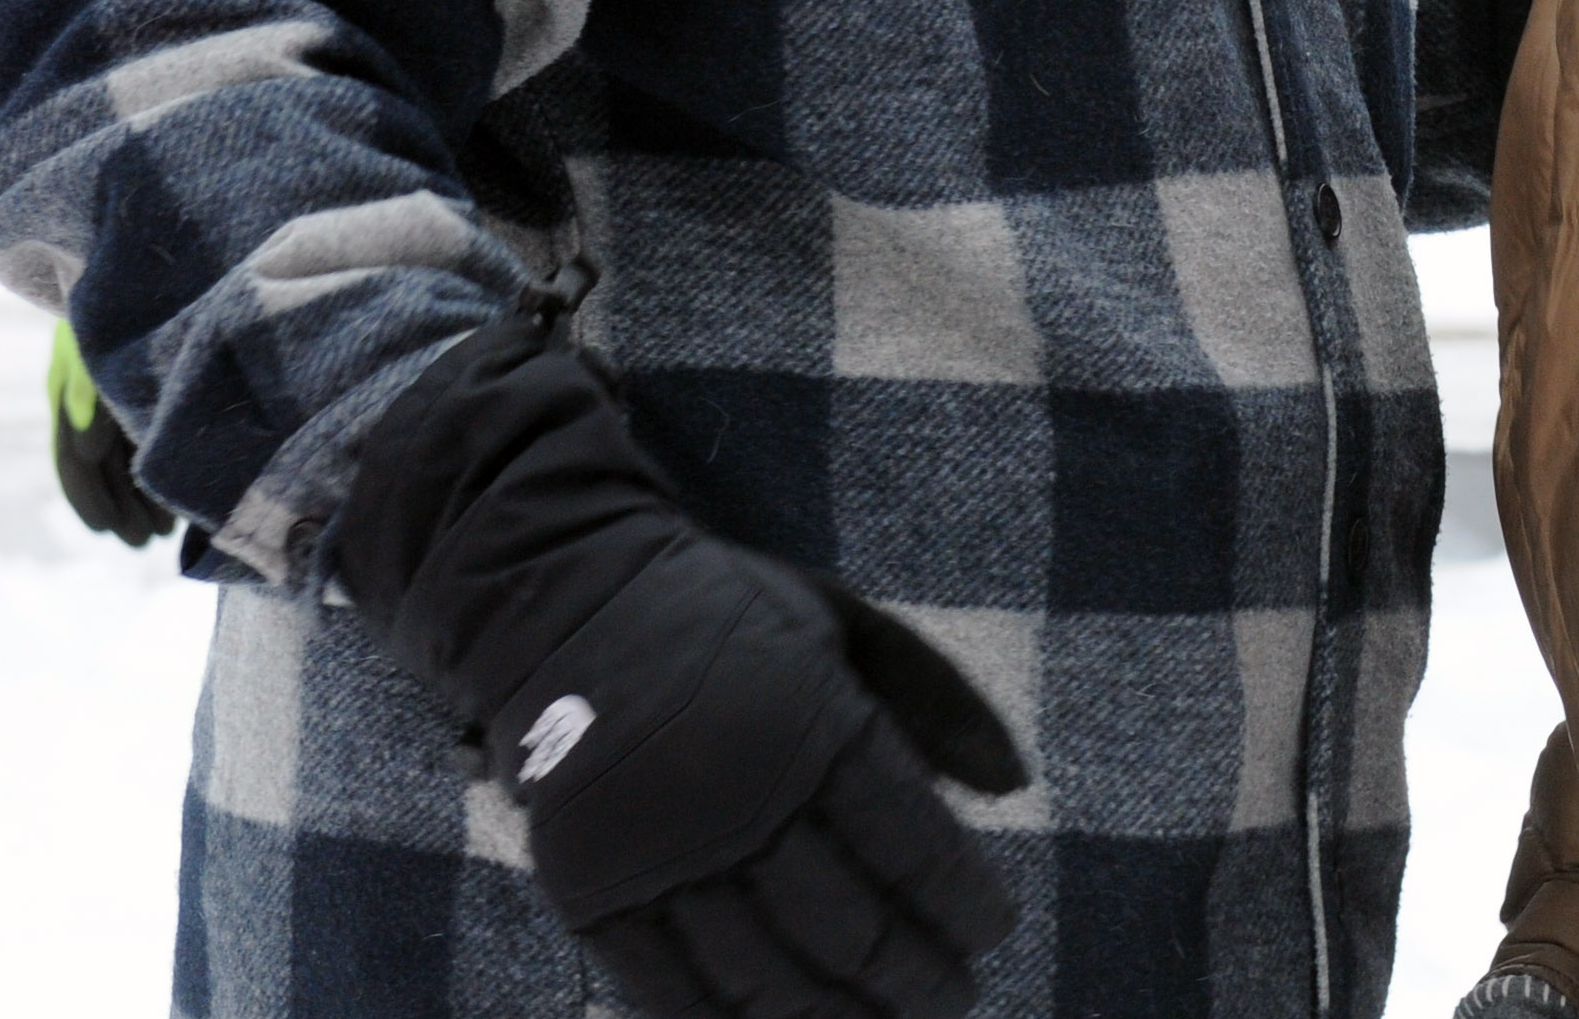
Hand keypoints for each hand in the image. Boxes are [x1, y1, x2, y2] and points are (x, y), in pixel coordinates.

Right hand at [47, 320, 172, 548]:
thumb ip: (89, 396)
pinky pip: (139, 445)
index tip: (105, 530)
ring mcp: (115, 399)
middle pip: (100, 470)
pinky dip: (151, 476)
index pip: (73, 460)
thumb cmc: (120, 308)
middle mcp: (91, 402)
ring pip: (121, 463)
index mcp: (75, 392)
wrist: (145, 269)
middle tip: (143, 544)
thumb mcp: (101, 352)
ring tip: (160, 534)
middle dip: (119, 509)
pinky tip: (174, 503)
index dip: (87, 498)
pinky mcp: (142, 395)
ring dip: (137, 500)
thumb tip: (87, 451)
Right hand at [340, 316, 1021, 1016]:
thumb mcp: (843, 625)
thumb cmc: (723, 617)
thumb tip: (1015, 786)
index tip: (992, 931)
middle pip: (850, 928)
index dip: (962, 903)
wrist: (563, 602)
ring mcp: (664, 855)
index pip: (913, 847)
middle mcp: (743, 802)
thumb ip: (933, 700)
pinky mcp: (594, 891)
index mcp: (815, 730)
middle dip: (915, 977)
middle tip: (952, 1000)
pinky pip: (669, 990)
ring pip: (766, 977)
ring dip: (836, 1018)